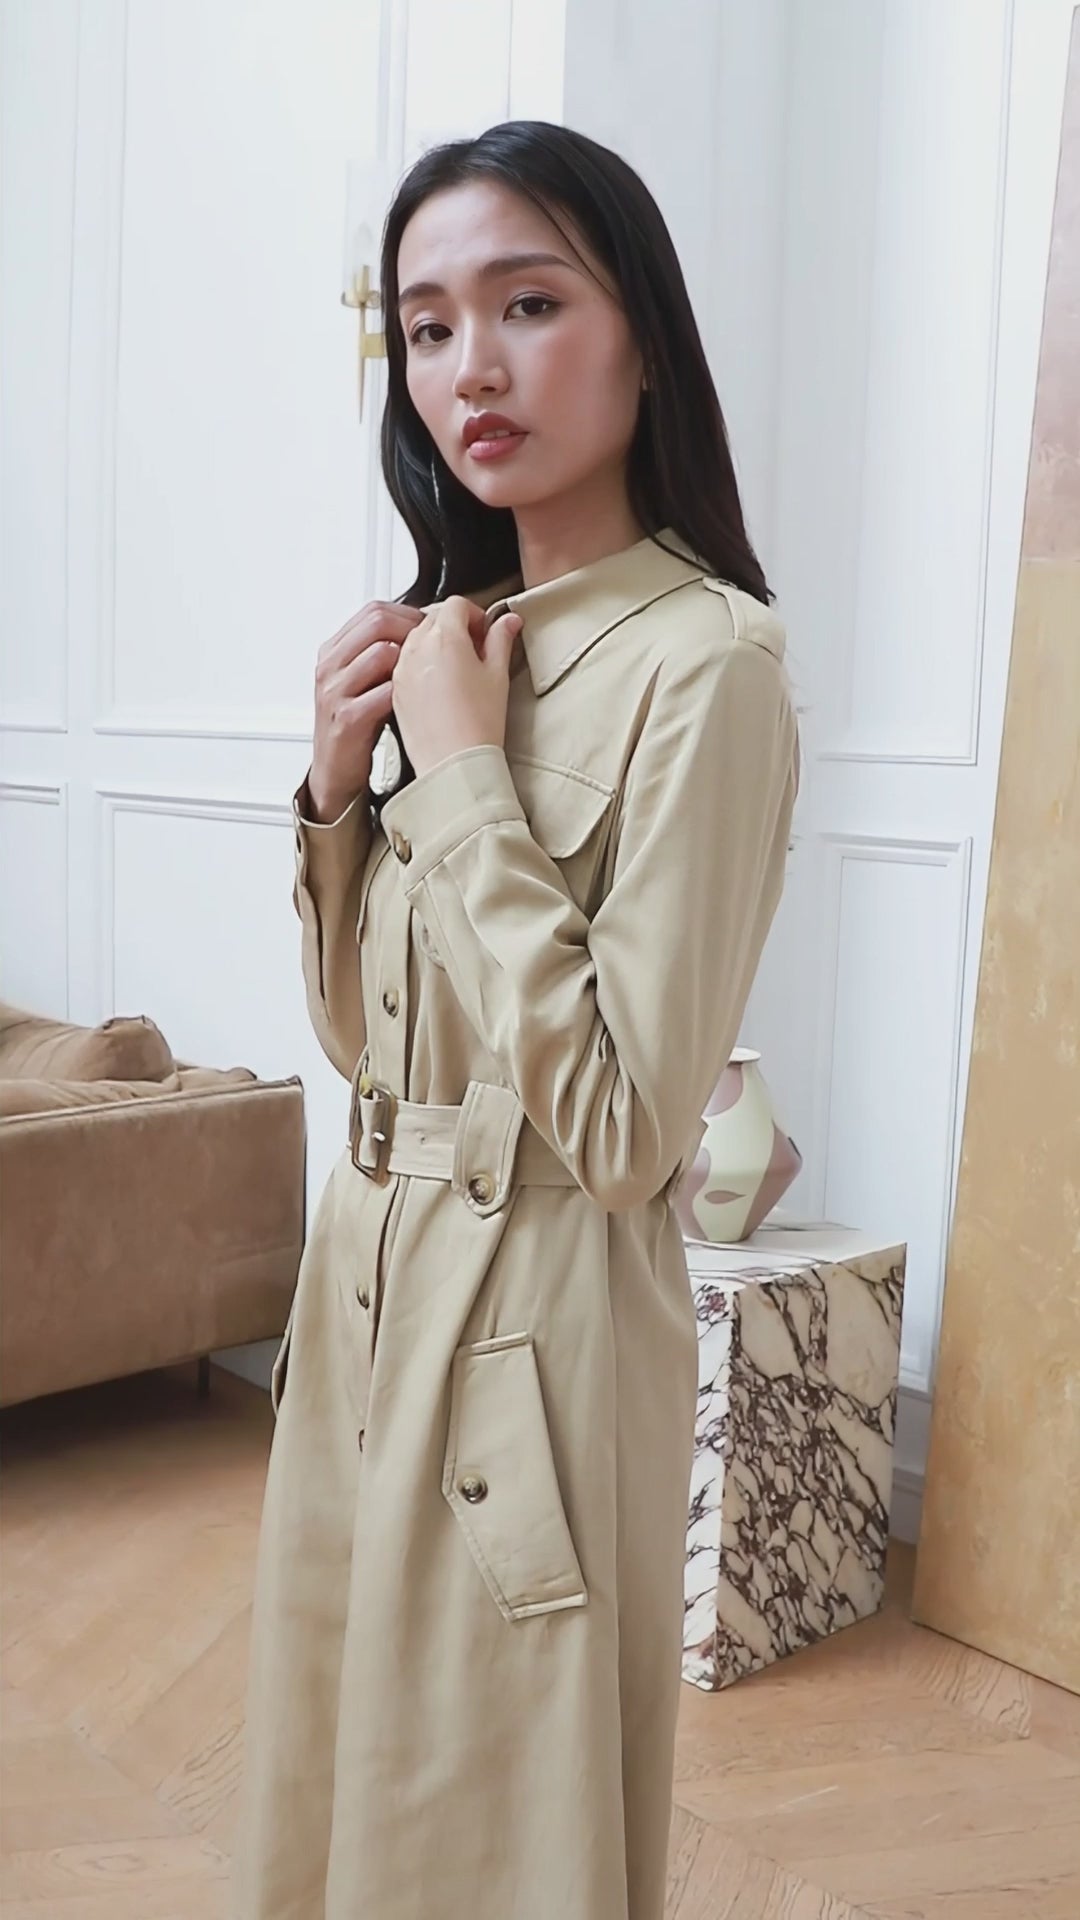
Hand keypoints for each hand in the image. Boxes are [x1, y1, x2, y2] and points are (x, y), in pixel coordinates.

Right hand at [307, 601, 426, 820]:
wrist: (336, 772)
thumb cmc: (355, 726)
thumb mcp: (360, 681)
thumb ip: (380, 654)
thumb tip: (421, 631)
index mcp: (333, 651)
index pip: (374, 611)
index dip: (410, 614)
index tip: (435, 627)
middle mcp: (330, 666)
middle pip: (377, 622)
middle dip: (416, 629)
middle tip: (439, 645)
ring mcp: (336, 692)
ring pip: (381, 653)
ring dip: (414, 660)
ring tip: (431, 674)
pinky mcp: (347, 720)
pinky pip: (384, 693)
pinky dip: (408, 693)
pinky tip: (422, 701)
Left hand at [391, 595, 522, 779]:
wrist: (453, 762)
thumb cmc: (476, 725)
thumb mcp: (498, 676)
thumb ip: (501, 641)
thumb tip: (507, 622)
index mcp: (445, 637)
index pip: (457, 605)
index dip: (475, 614)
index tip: (485, 632)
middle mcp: (418, 647)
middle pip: (434, 618)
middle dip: (455, 626)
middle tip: (475, 649)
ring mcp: (402, 668)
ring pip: (417, 639)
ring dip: (436, 644)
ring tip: (458, 670)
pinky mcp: (396, 689)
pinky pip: (406, 663)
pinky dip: (422, 665)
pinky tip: (441, 688)